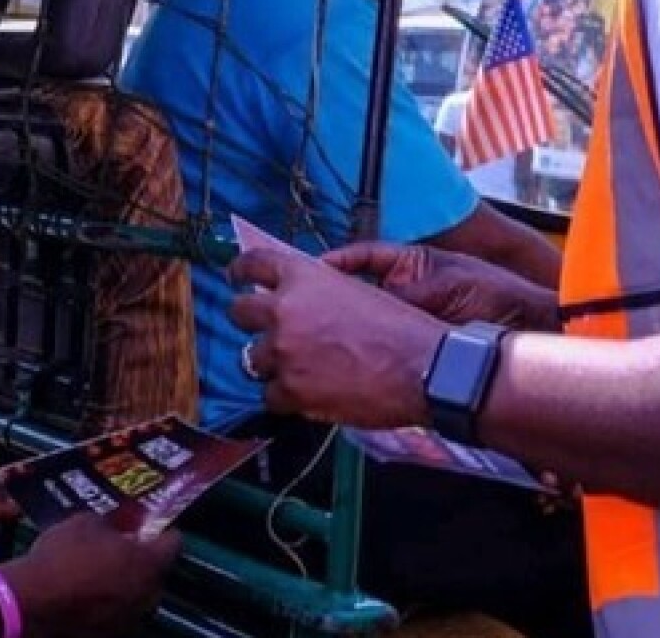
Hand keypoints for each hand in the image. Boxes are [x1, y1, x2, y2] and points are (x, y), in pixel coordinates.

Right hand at [3, 515, 180, 637]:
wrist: (28, 602)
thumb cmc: (61, 556)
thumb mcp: (86, 522)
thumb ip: (111, 527)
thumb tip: (116, 529)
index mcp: (150, 563)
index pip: (174, 542)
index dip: (162, 531)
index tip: (149, 527)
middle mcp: (149, 596)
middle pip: (155, 574)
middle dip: (142, 563)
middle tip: (120, 552)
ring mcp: (130, 621)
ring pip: (137, 598)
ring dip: (126, 588)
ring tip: (101, 578)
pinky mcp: (109, 637)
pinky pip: (116, 616)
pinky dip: (108, 608)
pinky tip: (88, 601)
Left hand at [228, 247, 447, 427]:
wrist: (424, 367)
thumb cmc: (401, 330)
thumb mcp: (358, 291)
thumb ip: (320, 290)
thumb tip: (298, 297)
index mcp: (304, 277)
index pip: (253, 263)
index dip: (240, 270)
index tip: (236, 277)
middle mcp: (285, 310)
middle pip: (239, 312)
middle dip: (250, 322)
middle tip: (270, 332)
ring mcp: (284, 352)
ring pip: (252, 359)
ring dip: (273, 364)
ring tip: (303, 369)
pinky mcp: (290, 390)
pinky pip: (270, 396)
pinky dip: (287, 397)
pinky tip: (311, 394)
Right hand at [322, 242, 558, 331]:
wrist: (526, 325)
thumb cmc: (495, 292)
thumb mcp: (445, 285)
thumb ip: (405, 293)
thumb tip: (366, 305)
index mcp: (409, 264)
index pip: (363, 257)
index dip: (338, 262)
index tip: (314, 269)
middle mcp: (404, 289)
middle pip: (357, 291)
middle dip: (333, 298)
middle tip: (309, 305)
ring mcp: (408, 317)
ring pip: (367, 320)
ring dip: (348, 326)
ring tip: (324, 333)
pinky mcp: (414, 345)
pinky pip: (383, 346)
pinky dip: (367, 351)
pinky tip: (351, 357)